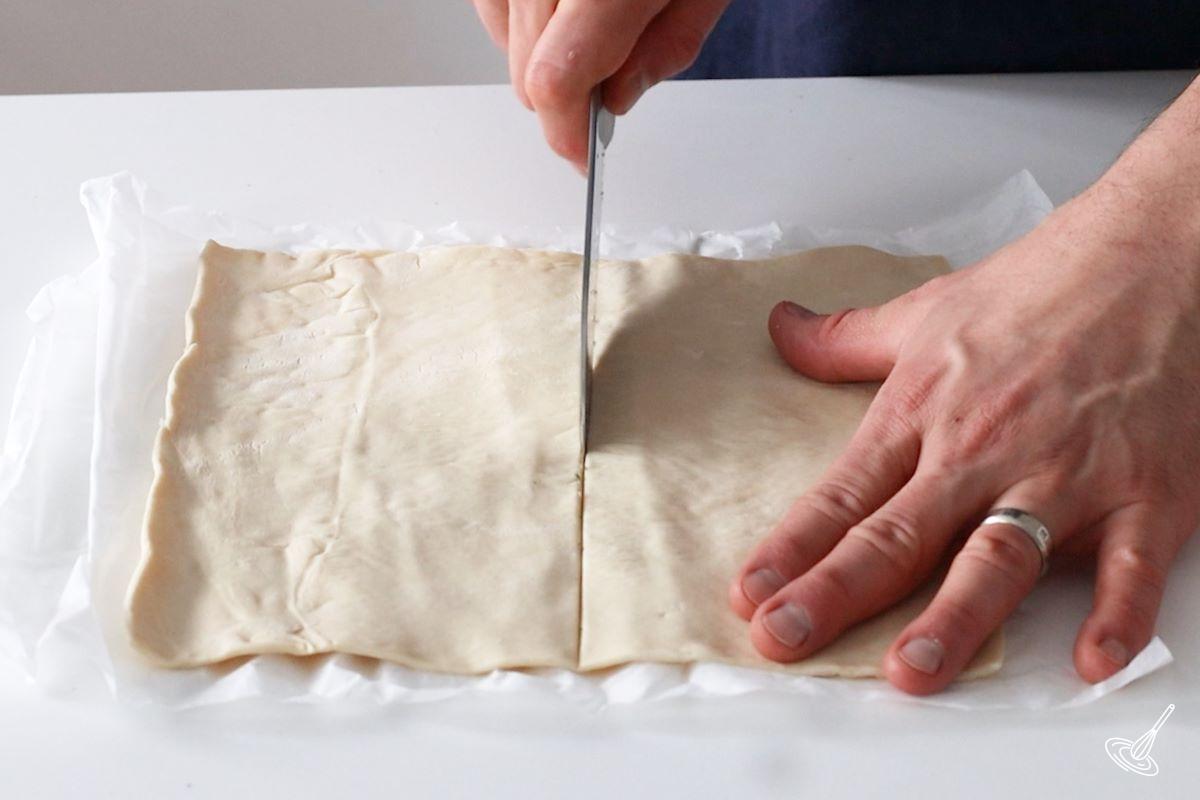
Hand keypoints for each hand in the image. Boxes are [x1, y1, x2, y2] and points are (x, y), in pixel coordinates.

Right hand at [470, 0, 728, 170]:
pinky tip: (562, 0)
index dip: (567, 131)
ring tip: (597, 17)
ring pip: (503, 35)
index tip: (581, 153)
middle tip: (609, 80)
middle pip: (526, 66)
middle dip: (567, 94)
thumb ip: (668, 44)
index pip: (557, 78)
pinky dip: (520, 12)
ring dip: (543, 51)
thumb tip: (617, 97)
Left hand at [727, 176, 1199, 693]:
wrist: (1152, 254)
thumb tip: (782, 329)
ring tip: (910, 668)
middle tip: (784, 637)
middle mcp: (983, 450)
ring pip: (997, 557)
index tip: (749, 593)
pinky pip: (1130, 562)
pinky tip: (1091, 660)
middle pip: (897, 535)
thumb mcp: (923, 310)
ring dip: (954, 617)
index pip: (842, 493)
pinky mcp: (1146, 490)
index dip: (791, 547)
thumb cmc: (1039, 287)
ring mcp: (1064, 474)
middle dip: (834, 592)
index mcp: (924, 412)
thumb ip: (845, 338)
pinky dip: (1115, 612)